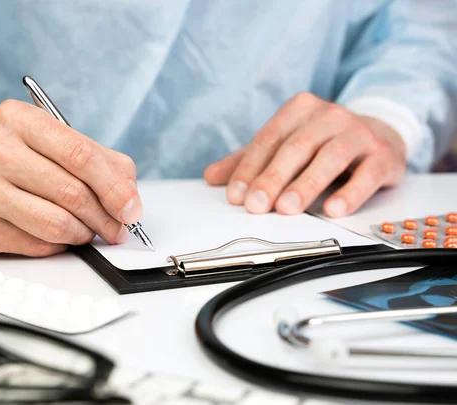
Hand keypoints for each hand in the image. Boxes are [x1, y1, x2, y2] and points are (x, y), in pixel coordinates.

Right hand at [0, 100, 140, 255]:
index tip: (132, 209)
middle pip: (72, 192)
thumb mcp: (53, 144)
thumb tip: (130, 198)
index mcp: (18, 119)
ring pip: (57, 224)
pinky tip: (57, 235)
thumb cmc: (12, 160)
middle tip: (117, 228)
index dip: (115, 188)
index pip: (82, 155)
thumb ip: (101, 162)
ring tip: (88, 231)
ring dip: (83, 234)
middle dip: (106, 217)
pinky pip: (37, 244)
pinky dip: (59, 245)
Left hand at [204, 93, 406, 216]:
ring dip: (306, 185)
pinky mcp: (382, 155)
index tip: (235, 196)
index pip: (268, 140)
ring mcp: (358, 133)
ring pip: (329, 158)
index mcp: (299, 110)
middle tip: (256, 205)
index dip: (249, 169)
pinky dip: (350, 193)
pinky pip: (366, 174)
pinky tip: (333, 209)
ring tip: (287, 208)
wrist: (378, 134)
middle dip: (272, 179)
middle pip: (295, 148)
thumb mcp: (284, 145)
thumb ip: (249, 160)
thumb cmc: (322, 142)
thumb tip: (211, 177)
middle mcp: (329, 116)